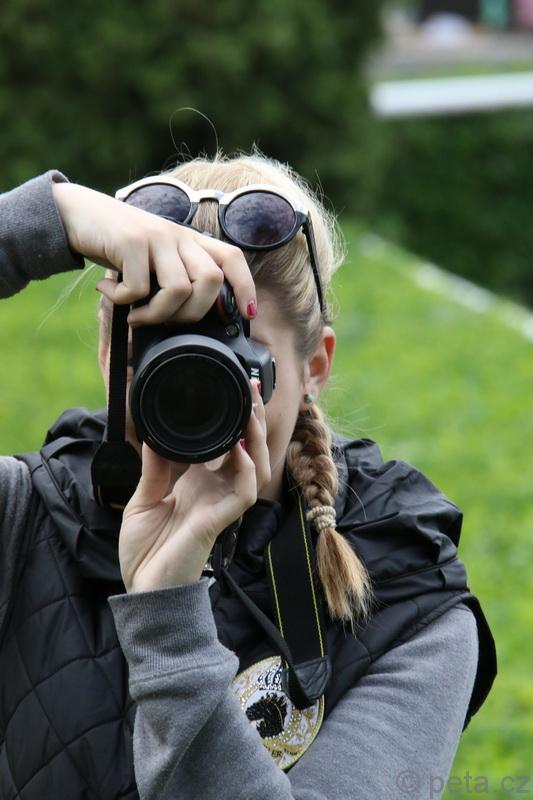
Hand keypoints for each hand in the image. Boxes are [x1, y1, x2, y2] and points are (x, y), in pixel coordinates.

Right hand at [52, 181, 256, 322]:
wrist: (76, 214)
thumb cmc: (118, 246)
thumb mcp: (153, 259)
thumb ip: (174, 277)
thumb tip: (188, 318)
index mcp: (190, 241)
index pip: (232, 258)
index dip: (245, 287)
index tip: (247, 313)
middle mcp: (179, 236)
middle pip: (210, 281)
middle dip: (190, 314)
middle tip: (163, 321)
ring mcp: (157, 236)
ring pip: (179, 290)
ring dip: (156, 314)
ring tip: (135, 314)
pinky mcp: (131, 240)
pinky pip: (140, 288)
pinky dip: (123, 300)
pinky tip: (110, 292)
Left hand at [118, 379, 269, 592]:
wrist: (144, 588)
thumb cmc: (145, 551)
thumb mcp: (142, 501)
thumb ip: (153, 470)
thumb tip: (154, 437)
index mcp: (196, 484)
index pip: (223, 446)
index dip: (232, 422)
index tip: (231, 393)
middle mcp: (214, 490)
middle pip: (247, 449)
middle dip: (251, 420)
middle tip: (249, 390)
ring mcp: (221, 504)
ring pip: (255, 466)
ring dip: (256, 438)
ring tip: (251, 411)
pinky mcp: (221, 520)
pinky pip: (245, 491)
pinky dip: (248, 469)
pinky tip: (242, 450)